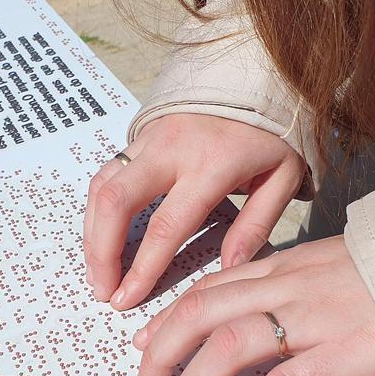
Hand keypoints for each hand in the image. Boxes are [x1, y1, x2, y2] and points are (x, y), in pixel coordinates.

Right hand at [83, 114, 306, 308]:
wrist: (253, 76)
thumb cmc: (271, 134)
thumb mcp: (281, 178)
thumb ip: (256, 225)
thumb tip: (228, 269)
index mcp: (211, 165)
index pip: (166, 225)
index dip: (143, 267)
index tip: (128, 299)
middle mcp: (171, 150)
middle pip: (117, 202)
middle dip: (101, 252)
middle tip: (102, 290)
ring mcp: (149, 140)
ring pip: (102, 187)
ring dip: (92, 234)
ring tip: (97, 272)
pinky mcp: (138, 137)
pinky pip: (105, 176)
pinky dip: (97, 211)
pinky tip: (101, 239)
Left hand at [131, 236, 374, 375]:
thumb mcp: (346, 276)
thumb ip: (308, 308)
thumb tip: (285, 372)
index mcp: (291, 266)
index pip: (214, 286)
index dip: (172, 315)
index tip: (143, 339)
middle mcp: (293, 286)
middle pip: (204, 310)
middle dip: (163, 348)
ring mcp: (317, 318)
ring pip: (229, 345)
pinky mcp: (346, 353)